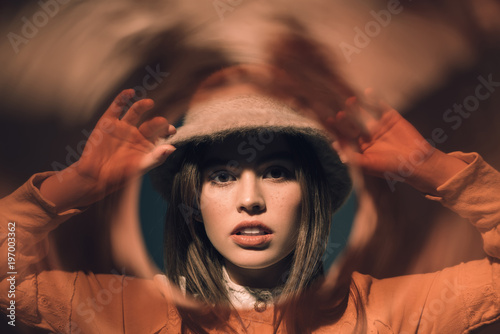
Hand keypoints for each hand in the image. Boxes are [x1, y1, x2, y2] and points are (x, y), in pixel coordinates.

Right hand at [40, 89, 176, 209]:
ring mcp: (123, 126)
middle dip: (158, 122)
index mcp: (148, 144)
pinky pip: (117, 107)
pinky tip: (129, 93)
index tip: (172, 130)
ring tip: (150, 103)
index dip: (167, 131)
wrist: (94, 177)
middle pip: (151, 123)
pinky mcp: (109, 121)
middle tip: (163, 122)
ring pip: (136, 112)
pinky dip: (122, 98)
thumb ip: (156, 157)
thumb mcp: (139, 167)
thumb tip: (172, 148)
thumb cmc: (119, 176)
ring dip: (143, 105)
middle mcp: (138, 133)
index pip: (161, 134)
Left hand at [326, 89, 467, 193]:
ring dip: (357, 107)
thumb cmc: (392, 167)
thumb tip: (337, 151)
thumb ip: (353, 158)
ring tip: (349, 100)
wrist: (417, 162)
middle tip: (338, 112)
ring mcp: (379, 125)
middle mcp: (367, 135)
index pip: (346, 136)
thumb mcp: (370, 165)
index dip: (337, 129)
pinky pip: (381, 107)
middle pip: (353, 123)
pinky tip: (368, 93)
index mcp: (360, 147)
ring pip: (365, 114)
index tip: (329, 122)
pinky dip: (375, 100)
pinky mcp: (391, 118)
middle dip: (346, 118)